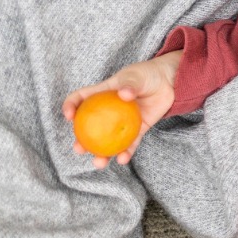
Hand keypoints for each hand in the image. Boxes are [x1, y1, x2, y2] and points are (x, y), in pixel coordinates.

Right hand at [61, 51, 182, 168]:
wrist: (169, 82)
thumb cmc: (148, 75)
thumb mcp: (136, 76)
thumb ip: (130, 84)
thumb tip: (124, 94)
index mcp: (102, 94)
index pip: (80, 99)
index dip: (70, 106)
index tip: (68, 117)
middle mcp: (109, 111)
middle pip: (89, 128)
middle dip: (81, 141)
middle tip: (79, 149)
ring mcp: (122, 122)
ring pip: (108, 142)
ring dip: (101, 154)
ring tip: (99, 163)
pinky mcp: (137, 129)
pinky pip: (130, 144)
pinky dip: (126, 153)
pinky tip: (122, 159)